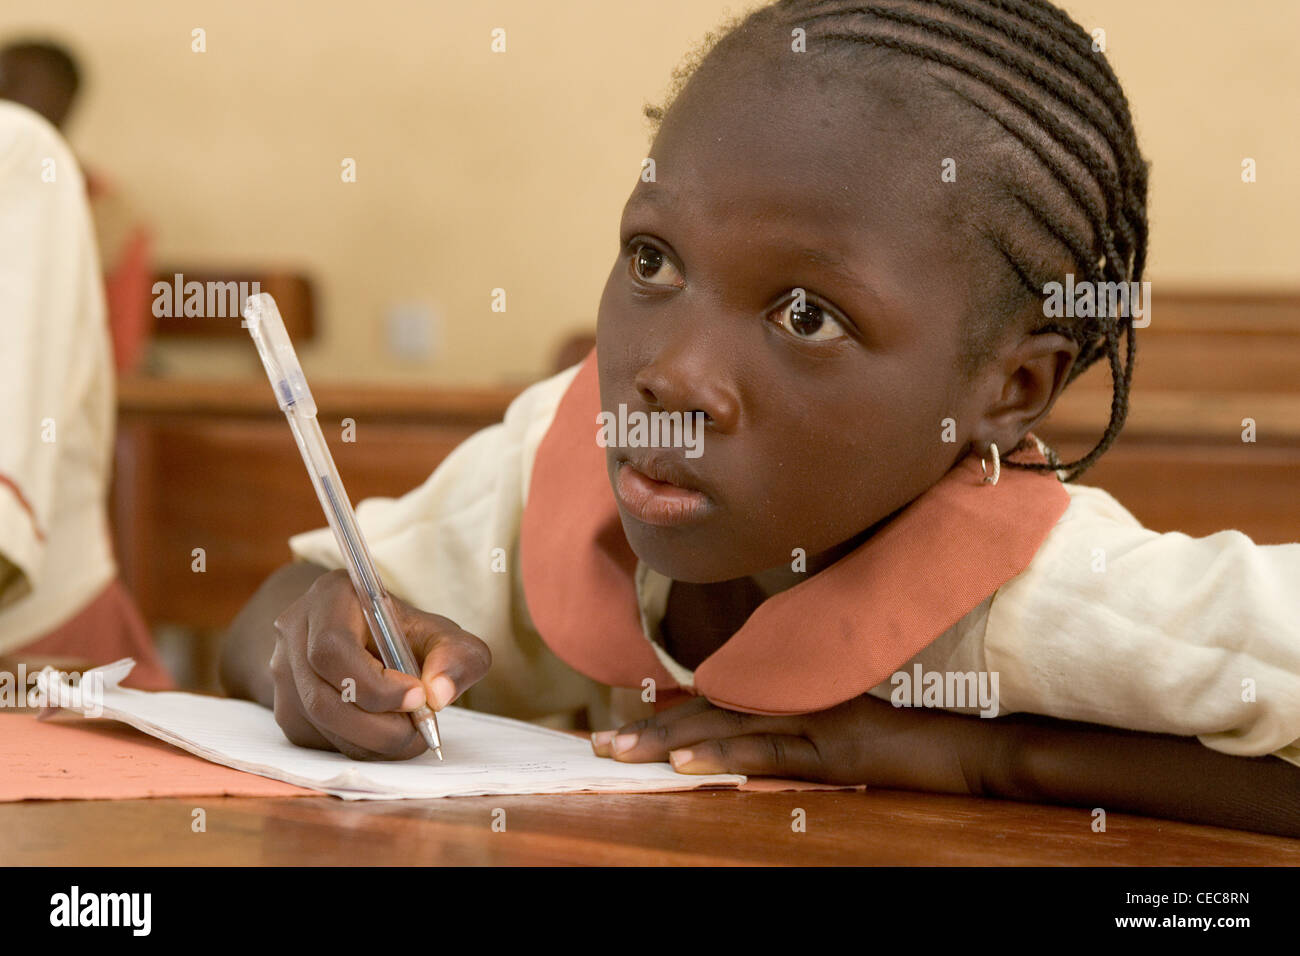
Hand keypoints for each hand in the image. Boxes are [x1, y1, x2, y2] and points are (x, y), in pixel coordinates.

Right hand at [269, 569, 490, 759]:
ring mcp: (283, 672)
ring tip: (410, 734)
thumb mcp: (442, 635)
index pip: (333, 647)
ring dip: (371, 741)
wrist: (369, 640)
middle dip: (376, 725)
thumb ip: (457, 656)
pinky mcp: (286, 708)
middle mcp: (294, 631)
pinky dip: (359, 747)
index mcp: (330, 597)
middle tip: (418, 729)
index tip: (418, 697)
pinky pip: (319, 740)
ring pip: (319, 724)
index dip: (374, 683)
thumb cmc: (405, 635)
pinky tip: (386, 735)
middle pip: (321, 696)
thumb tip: (439, 694)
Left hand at [591, 693, 994, 792]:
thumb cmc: (912, 736)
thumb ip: (799, 729)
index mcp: (795, 690)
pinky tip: (686, 763)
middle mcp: (798, 696)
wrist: (971, 746)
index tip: (625, 724)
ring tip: (620, 753)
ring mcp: (815, 719)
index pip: (721, 700)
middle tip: (598, 742)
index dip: (671, 712)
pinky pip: (770, 750)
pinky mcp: (835, 748)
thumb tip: (750, 745)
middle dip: (652, 727)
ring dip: (669, 740)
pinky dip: (725, 755)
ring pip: (729, 726)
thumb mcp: (845, 729)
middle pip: (711, 709)